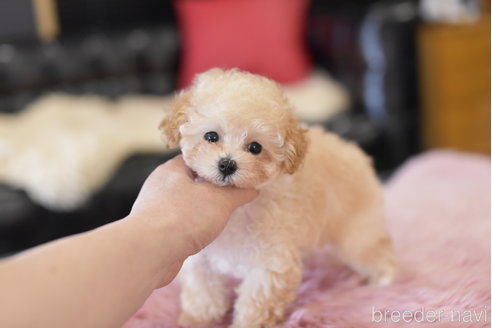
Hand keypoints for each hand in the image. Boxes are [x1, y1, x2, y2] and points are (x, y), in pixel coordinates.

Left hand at [129, 156, 257, 258]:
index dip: (218, 162)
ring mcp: (157, 209)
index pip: (198, 158)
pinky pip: (180, 222)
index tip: (236, 169)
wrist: (149, 253)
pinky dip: (194, 225)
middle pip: (193, 181)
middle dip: (214, 187)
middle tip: (234, 191)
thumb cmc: (183, 217)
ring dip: (204, 208)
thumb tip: (252, 188)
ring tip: (223, 212)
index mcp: (172, 169)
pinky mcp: (157, 231)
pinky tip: (205, 232)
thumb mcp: (219, 200)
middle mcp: (161, 186)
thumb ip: (237, 193)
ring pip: (187, 203)